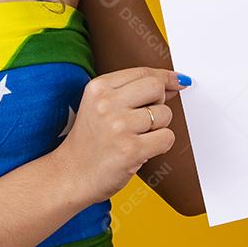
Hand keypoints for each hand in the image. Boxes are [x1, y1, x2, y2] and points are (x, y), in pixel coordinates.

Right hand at [51, 67, 189, 205]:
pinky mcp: (131, 149)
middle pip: (156, 87)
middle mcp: (107, 103)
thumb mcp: (98, 105)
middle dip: (159, 101)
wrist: (71, 175)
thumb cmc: (89, 141)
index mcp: (98, 88)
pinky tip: (143, 149)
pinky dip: (161, 144)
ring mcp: (119, 126)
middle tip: (146, 116)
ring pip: (164, 114)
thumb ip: (131, 90)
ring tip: (137, 136)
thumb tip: (172, 82)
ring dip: (158, 127)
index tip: (176, 81)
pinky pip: (166, 137)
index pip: (142, 72)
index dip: (164, 77)